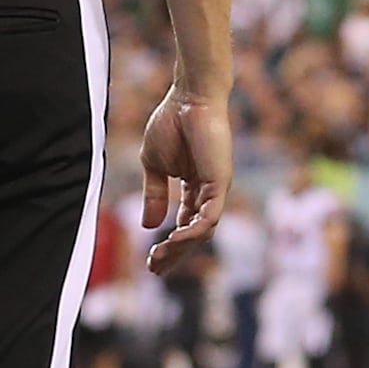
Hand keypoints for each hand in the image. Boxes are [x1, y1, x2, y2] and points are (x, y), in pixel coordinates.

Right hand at [139, 85, 232, 276]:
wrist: (188, 98)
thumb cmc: (172, 123)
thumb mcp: (154, 165)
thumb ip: (154, 194)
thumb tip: (148, 225)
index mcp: (194, 187)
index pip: (184, 224)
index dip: (169, 245)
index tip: (150, 261)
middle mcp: (209, 192)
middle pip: (194, 234)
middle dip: (174, 254)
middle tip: (154, 269)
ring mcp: (217, 189)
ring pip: (203, 230)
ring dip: (181, 248)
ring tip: (159, 257)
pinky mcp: (220, 183)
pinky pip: (209, 216)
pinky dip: (193, 231)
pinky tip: (173, 239)